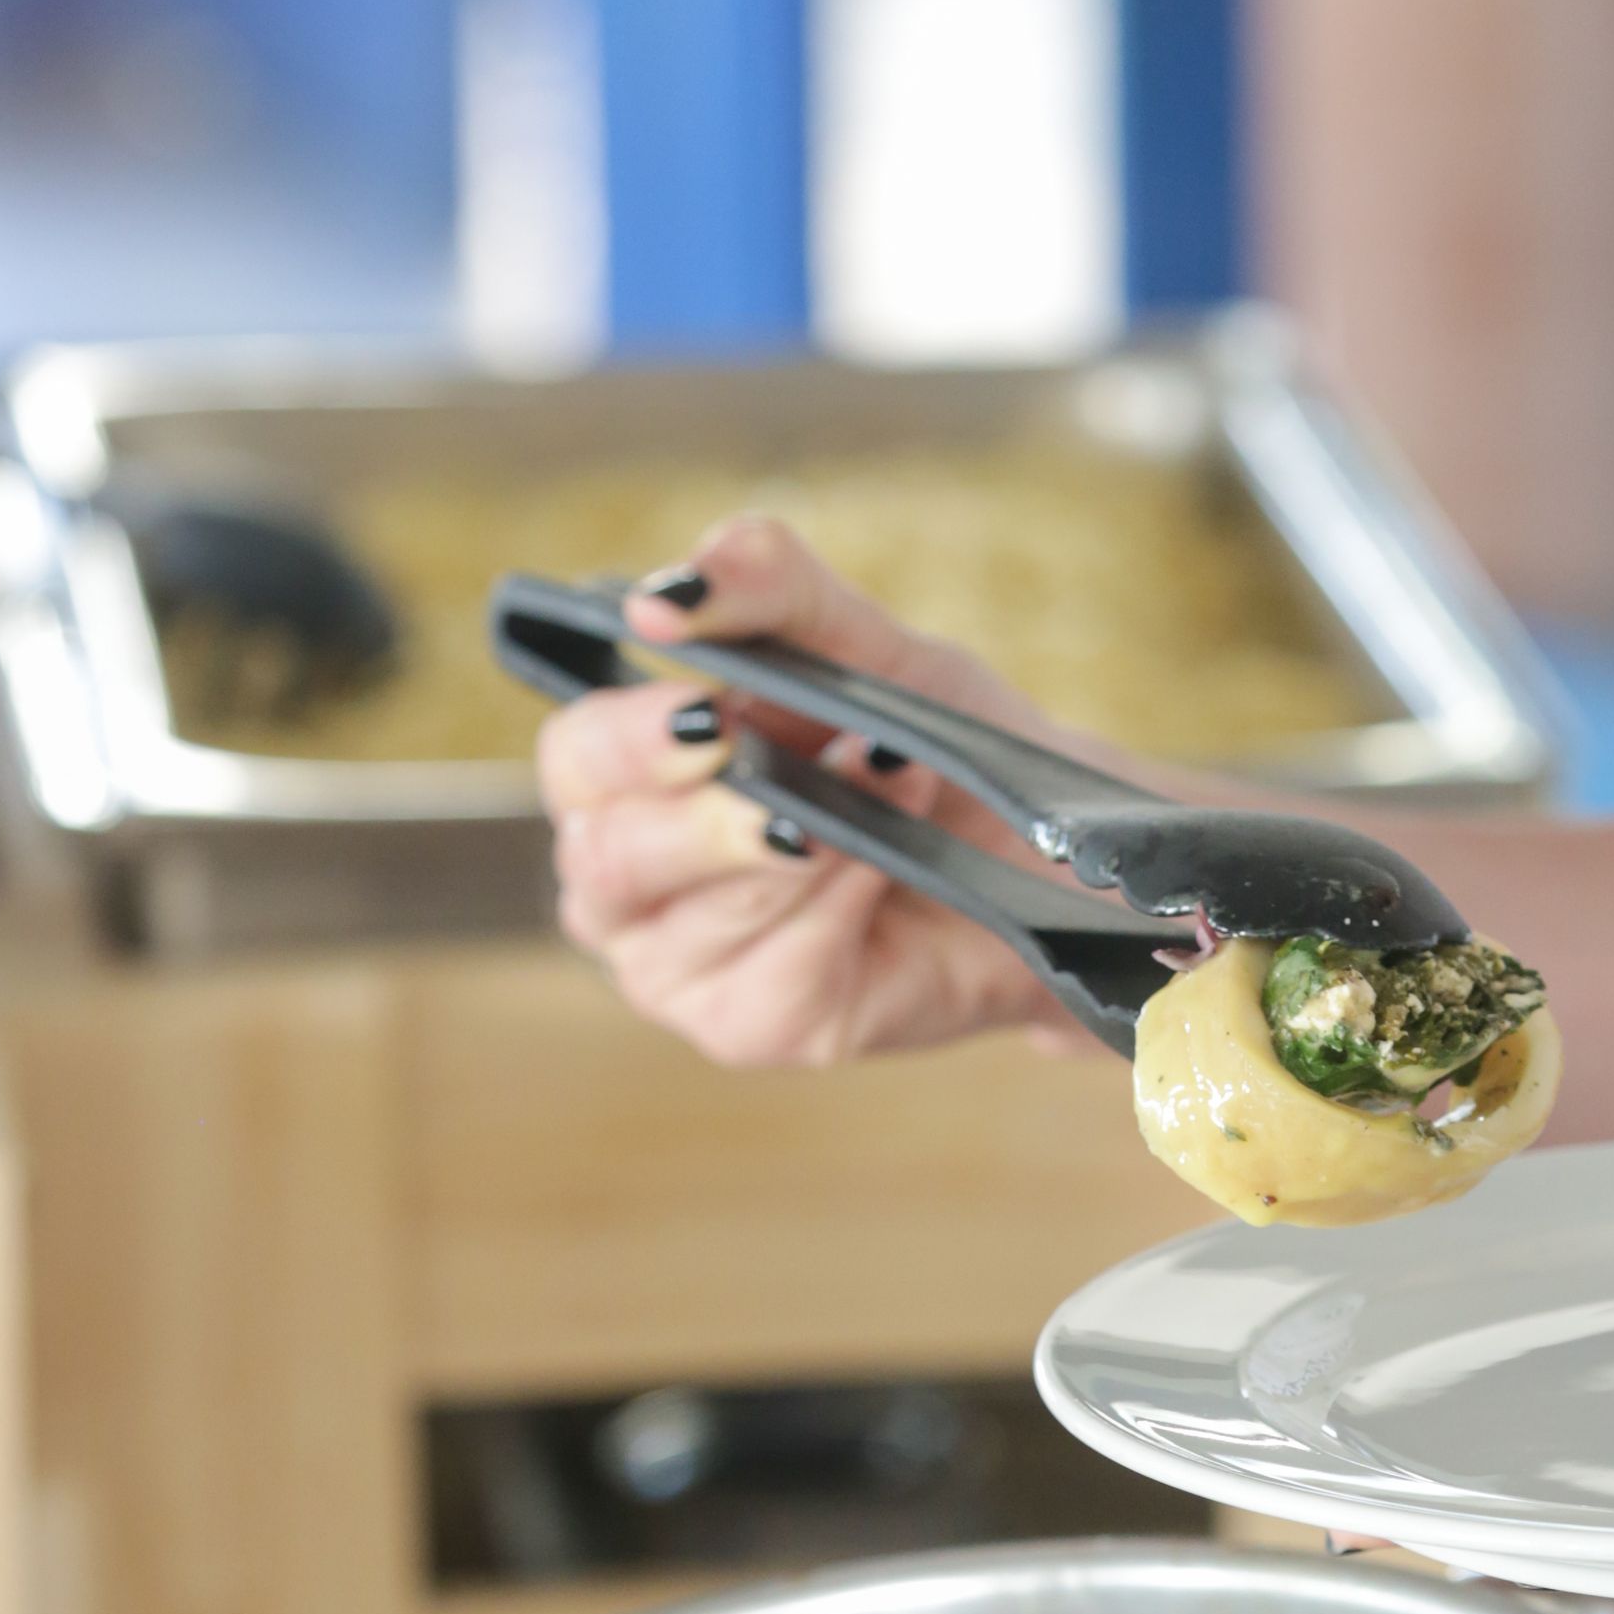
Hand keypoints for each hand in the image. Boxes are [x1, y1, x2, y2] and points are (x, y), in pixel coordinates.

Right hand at [536, 514, 1095, 1070]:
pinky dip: (840, 915)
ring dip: (808, 854)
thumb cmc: (927, 747)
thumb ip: (767, 587)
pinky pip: (772, 977)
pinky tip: (883, 883)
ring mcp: (678, 965)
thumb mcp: (860, 643)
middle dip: (712, 820)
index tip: (709, 711)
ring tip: (888, 801)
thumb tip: (667, 595)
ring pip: (693, 922)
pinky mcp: (750, 1027)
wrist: (1039, 855)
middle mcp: (629, 880)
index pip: (574, 759)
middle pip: (607, 858)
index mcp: (624, 779)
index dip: (629, 739)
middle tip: (799, 789)